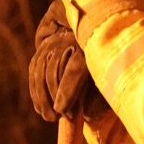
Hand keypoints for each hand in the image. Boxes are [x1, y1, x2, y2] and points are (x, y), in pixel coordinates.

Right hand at [28, 0, 102, 121]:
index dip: (66, 91)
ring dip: (42, 96)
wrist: (99, 27)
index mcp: (90, 46)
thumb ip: (100, 91)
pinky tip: (40, 106)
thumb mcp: (109, 74)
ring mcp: (56, 40)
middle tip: (57, 117)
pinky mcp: (44, 44)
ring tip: (48, 116)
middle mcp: (70, 39)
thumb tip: (87, 114)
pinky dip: (35, 89)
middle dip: (54, 97)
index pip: (74, 69)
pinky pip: (35, 67)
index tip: (62, 111)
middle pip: (54, 70)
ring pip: (41, 70)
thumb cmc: (109, 60)